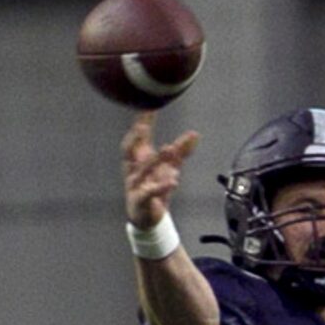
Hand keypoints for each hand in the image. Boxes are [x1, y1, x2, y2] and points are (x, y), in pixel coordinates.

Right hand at [122, 112, 199, 229]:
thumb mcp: (171, 168)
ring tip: (169, 149)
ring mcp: (135, 185)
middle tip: (142, 126)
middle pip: (128, 150)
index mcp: (139, 159)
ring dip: (156, 159)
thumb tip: (195, 135)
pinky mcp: (141, 200)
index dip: (143, 121)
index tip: (149, 105)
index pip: (139, 137)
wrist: (148, 219)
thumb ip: (182, 152)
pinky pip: (151, 192)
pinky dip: (162, 186)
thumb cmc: (155, 189)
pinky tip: (174, 180)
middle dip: (134, 137)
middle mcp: (134, 169)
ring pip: (142, 170)